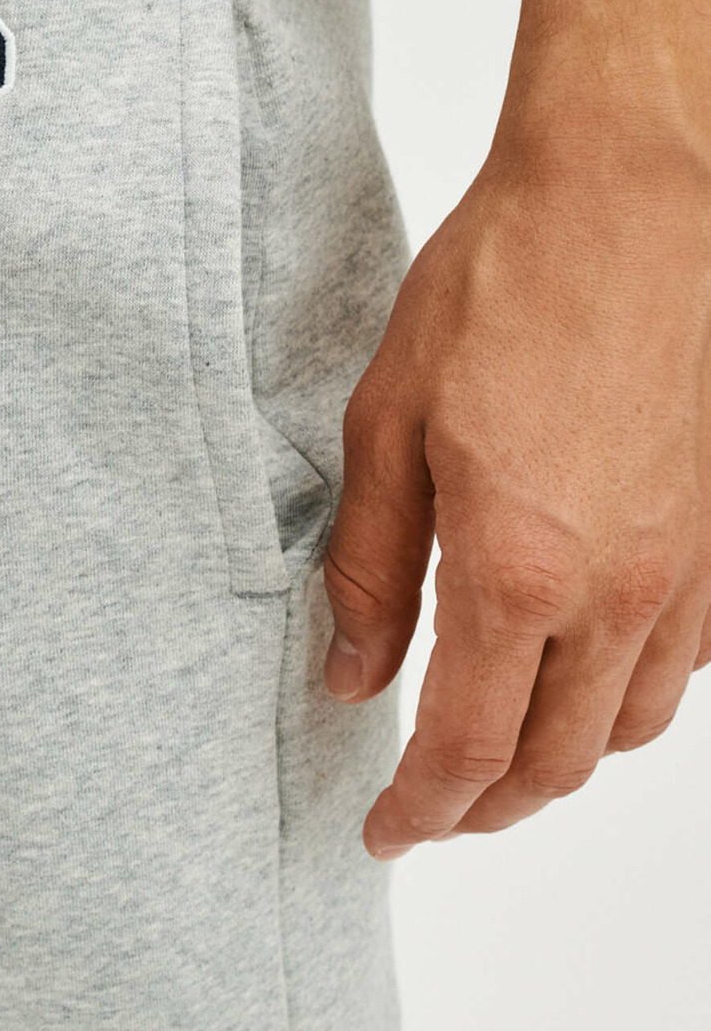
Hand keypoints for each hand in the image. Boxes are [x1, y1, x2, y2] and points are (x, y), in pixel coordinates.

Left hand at [323, 104, 710, 857]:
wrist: (627, 198)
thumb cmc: (503, 287)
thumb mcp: (386, 426)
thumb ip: (370, 569)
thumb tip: (353, 675)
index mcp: (518, 570)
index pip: (468, 749)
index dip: (421, 811)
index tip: (384, 832)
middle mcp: (618, 591)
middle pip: (556, 763)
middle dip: (485, 809)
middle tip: (429, 809)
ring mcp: (685, 568)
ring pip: (628, 726)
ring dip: (558, 764)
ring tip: (496, 755)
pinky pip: (683, 664)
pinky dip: (622, 701)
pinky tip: (577, 674)